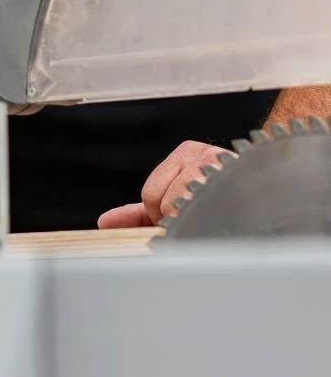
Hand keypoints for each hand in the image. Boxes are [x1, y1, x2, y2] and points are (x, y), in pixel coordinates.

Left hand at [97, 140, 231, 228]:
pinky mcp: (238, 177)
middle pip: (162, 201)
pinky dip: (210, 221)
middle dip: (175, 220)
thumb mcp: (175, 203)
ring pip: (183, 207)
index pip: (151, 195)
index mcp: (184, 154)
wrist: (272, 191)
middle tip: (199, 220)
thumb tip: (104, 223)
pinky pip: (206, 209)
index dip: (160, 216)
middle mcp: (201, 153)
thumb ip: (139, 214)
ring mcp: (221, 164)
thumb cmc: (220, 202)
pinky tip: (225, 216)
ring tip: (216, 216)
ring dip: (195, 221)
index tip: (176, 220)